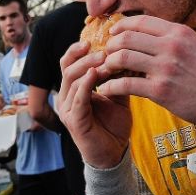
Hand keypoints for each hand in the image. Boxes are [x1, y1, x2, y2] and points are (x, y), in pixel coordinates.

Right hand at [57, 41, 131, 168]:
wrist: (114, 155)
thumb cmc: (113, 126)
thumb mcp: (118, 96)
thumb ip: (118, 78)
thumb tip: (129, 54)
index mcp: (73, 90)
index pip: (68, 63)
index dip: (77, 50)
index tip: (93, 39)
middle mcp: (66, 97)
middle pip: (67, 68)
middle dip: (84, 56)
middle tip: (103, 49)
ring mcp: (67, 109)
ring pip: (71, 80)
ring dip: (88, 68)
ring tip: (104, 60)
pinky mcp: (74, 121)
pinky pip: (78, 99)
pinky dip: (86, 85)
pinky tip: (95, 75)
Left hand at [93, 15, 195, 145]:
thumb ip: (173, 39)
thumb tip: (148, 36)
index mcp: (178, 32)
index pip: (139, 21)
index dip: (120, 27)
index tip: (113, 35)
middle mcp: (171, 46)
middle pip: (126, 37)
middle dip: (110, 45)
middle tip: (105, 54)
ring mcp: (166, 68)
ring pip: (122, 57)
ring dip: (108, 64)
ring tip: (105, 70)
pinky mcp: (161, 91)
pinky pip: (125, 84)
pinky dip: (110, 86)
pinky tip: (106, 89)